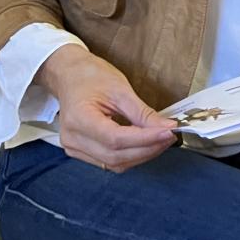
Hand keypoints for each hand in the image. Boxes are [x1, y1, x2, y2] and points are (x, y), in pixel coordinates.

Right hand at [37, 44, 177, 172]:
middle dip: (147, 149)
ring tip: (161, 140)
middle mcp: (73, 139)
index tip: (168, 132)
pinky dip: (130, 155)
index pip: (116, 139)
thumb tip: (165, 127)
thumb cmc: (90, 77)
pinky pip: (109, 162)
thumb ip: (142, 113)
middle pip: (115, 156)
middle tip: (170, 136)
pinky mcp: (81, 152)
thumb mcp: (120, 89)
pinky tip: (145, 145)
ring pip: (114, 163)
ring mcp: (74, 148)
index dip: (145, 139)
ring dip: (141, 155)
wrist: (70, 76)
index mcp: (79, 119)